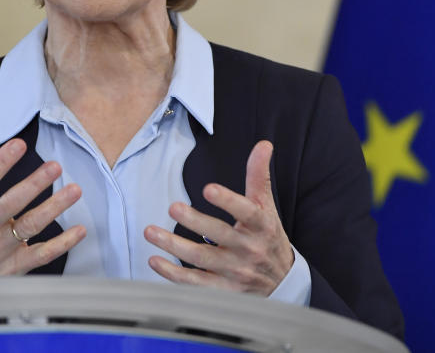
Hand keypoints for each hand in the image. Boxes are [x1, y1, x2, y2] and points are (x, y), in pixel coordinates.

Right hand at [0, 135, 84, 276]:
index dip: (1, 162)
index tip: (19, 145)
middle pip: (12, 203)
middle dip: (35, 184)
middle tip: (55, 166)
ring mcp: (0, 249)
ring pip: (30, 226)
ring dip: (54, 208)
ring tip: (74, 191)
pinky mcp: (13, 267)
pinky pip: (41, 255)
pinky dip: (62, 244)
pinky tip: (79, 231)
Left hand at [144, 140, 293, 294]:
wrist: (283, 283)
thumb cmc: (268, 237)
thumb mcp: (267, 207)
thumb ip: (259, 176)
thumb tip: (263, 144)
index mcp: (260, 225)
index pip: (246, 212)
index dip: (228, 201)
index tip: (208, 189)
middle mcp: (248, 249)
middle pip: (219, 235)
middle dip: (195, 222)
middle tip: (173, 206)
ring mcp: (235, 272)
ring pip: (202, 260)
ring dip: (174, 246)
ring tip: (151, 232)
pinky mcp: (223, 290)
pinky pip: (196, 284)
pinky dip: (173, 275)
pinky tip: (155, 260)